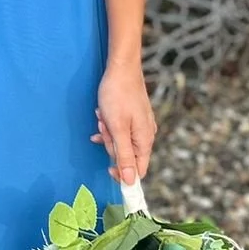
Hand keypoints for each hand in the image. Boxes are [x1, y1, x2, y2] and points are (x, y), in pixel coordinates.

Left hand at [90, 59, 156, 188]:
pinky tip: (103, 115)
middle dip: (111, 144)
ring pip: (120, 141)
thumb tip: (129, 182)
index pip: (138, 171)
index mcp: (145, 141)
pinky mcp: (133, 117)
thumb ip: (124, 156)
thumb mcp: (117, 129)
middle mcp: (146, 135)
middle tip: (105, 128)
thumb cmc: (118, 96)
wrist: (121, 67)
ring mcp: (140, 125)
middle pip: (126, 155)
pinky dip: (109, 125)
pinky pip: (119, 130)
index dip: (123, 175)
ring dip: (108, 133)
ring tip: (103, 116)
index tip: (108, 169)